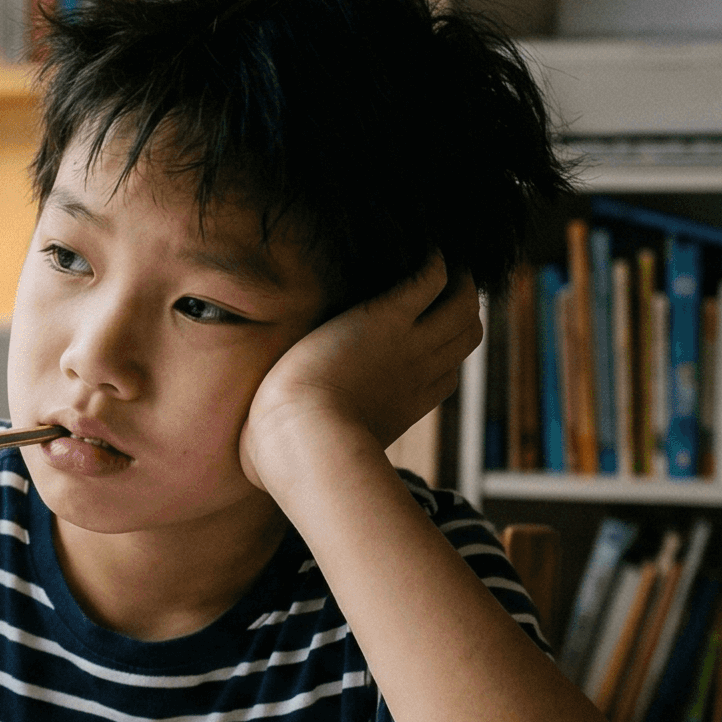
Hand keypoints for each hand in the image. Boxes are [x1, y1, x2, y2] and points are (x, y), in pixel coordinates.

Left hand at [240, 253, 479, 486]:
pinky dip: (434, 259)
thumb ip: (302, 451)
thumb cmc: (292, 457)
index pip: (448, 374)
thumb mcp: (313, 455)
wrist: (299, 440)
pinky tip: (424, 247)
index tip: (430, 332)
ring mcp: (409, 344)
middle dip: (461, 306)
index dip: (444, 352)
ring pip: (461, 303)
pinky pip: (431, 278)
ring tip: (441, 259)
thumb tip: (255, 474)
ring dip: (458, 277)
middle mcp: (419, 372)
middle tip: (446, 281)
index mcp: (407, 405)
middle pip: (466, 332)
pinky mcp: (387, 318)